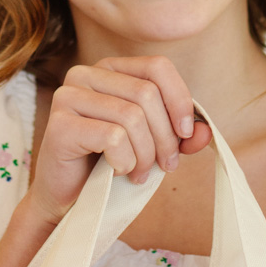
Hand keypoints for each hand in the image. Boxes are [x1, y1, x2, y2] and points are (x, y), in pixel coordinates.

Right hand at [25, 54, 213, 226]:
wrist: (69, 199)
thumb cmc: (109, 167)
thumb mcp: (152, 146)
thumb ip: (179, 136)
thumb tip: (206, 132)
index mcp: (111, 70)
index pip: (157, 67)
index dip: (180, 100)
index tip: (186, 136)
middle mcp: (86, 74)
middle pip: (146, 94)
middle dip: (165, 137)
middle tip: (166, 166)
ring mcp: (69, 96)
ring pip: (131, 117)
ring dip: (145, 155)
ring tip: (139, 174)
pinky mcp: (60, 125)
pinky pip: (112, 137)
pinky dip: (123, 161)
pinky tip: (116, 172)